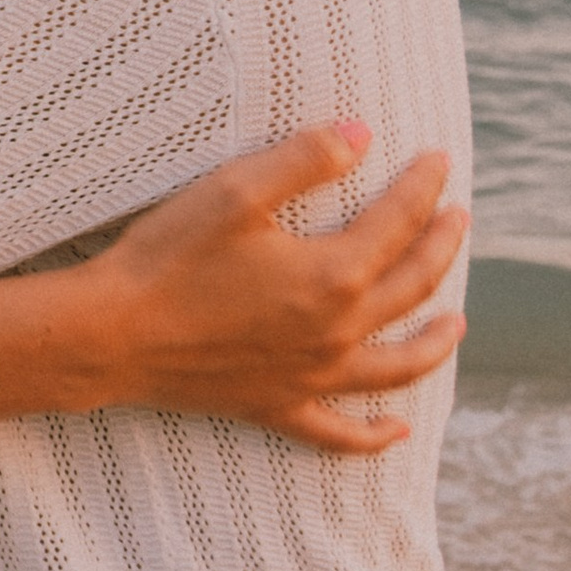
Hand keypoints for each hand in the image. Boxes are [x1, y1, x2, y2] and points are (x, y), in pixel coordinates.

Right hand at [87, 123, 469, 452]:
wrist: (111, 334)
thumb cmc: (167, 256)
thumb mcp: (235, 190)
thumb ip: (305, 158)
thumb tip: (363, 134)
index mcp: (332, 275)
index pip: (399, 222)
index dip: (423, 186)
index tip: (437, 159)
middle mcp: (336, 332)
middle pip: (412, 287)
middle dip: (442, 246)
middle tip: (457, 217)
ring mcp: (310, 376)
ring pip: (398, 366)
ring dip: (435, 343)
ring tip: (458, 323)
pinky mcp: (277, 405)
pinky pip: (338, 432)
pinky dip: (374, 435)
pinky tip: (398, 430)